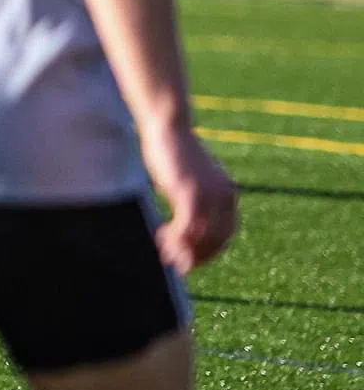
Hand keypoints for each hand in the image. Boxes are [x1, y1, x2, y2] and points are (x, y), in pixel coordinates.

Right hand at [144, 124, 237, 272]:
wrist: (169, 126)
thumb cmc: (174, 149)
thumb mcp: (191, 177)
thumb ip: (196, 196)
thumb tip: (187, 214)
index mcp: (228, 194)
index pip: (225, 235)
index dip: (208, 252)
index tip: (190, 258)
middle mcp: (224, 198)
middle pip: (216, 241)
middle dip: (196, 257)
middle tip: (176, 263)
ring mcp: (209, 197)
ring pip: (202, 238)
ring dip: (184, 251)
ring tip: (166, 255)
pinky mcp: (191, 194)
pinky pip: (187, 229)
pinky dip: (176, 239)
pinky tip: (161, 239)